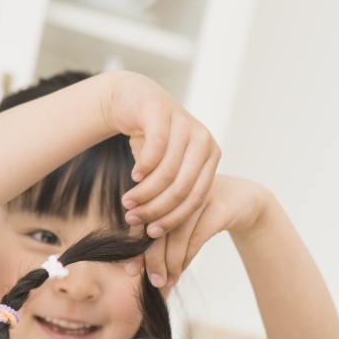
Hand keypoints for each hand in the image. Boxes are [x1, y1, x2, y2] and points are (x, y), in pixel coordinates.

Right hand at [104, 73, 220, 245]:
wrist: (133, 99)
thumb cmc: (150, 143)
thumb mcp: (166, 170)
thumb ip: (170, 196)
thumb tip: (158, 239)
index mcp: (210, 156)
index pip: (197, 199)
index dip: (174, 219)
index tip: (152, 234)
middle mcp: (203, 140)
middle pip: (182, 189)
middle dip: (156, 209)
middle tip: (134, 219)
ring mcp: (185, 124)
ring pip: (167, 173)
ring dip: (145, 193)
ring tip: (128, 203)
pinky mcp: (163, 113)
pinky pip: (156, 150)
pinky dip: (143, 169)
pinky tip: (133, 178)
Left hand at [124, 176, 268, 288]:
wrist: (246, 200)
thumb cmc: (203, 212)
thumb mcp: (179, 219)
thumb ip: (157, 233)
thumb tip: (134, 266)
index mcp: (165, 184)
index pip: (144, 216)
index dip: (135, 244)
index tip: (131, 270)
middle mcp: (180, 185)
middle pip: (158, 224)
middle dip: (152, 258)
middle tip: (152, 282)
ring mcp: (201, 194)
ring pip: (177, 232)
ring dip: (170, 262)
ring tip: (166, 281)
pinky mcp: (220, 208)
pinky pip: (198, 236)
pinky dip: (187, 256)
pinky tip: (181, 270)